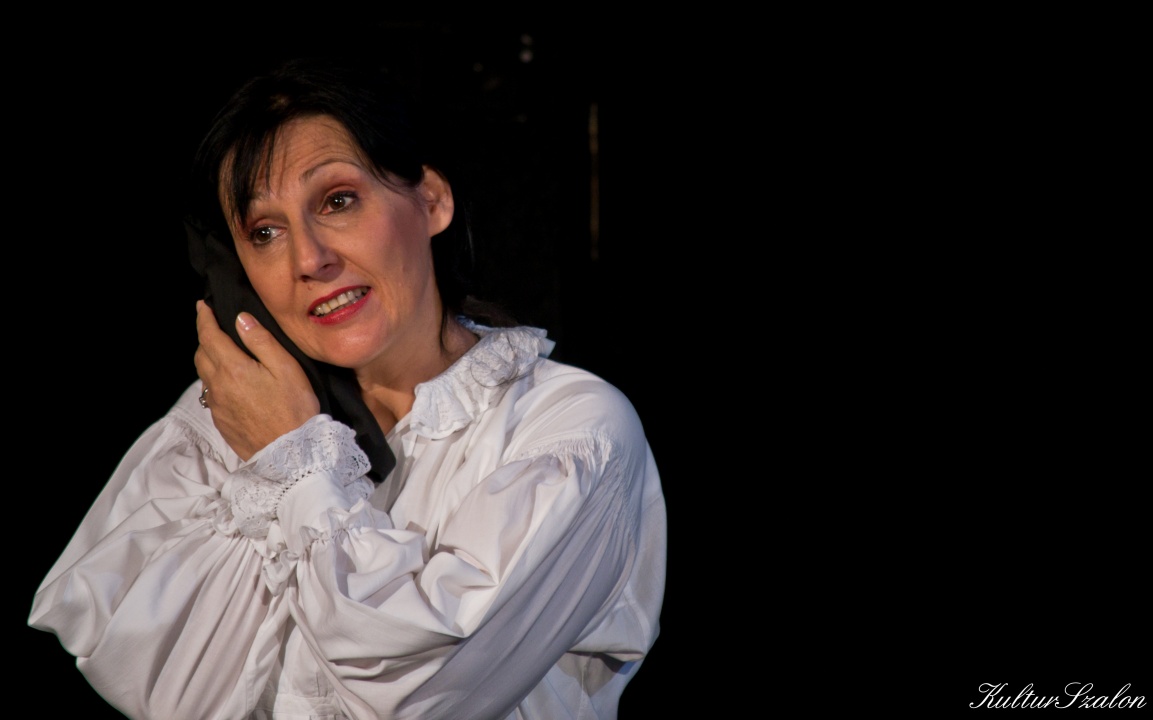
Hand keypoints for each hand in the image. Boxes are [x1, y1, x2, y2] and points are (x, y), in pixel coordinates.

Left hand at [194, 300, 320, 460]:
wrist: (291, 454)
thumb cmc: (295, 407)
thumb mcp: (286, 367)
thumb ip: (261, 341)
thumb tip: (240, 319)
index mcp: (232, 368)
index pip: (209, 336)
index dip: (204, 319)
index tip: (202, 306)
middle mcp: (218, 386)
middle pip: (201, 354)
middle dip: (205, 337)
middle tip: (215, 328)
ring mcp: (217, 406)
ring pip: (203, 375)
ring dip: (208, 359)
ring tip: (221, 353)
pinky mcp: (222, 422)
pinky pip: (210, 395)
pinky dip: (215, 381)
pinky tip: (230, 383)